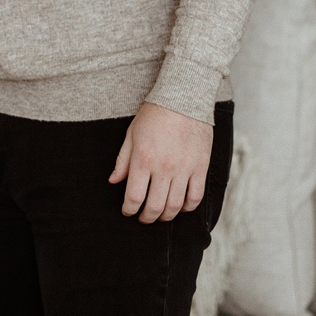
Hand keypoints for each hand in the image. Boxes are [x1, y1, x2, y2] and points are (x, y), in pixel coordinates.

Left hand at [108, 101, 212, 222]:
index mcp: (143, 159)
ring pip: (175, 206)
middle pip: (155, 206)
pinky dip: (188, 207)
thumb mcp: (131, 135)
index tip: (128, 211)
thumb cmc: (154, 115)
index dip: (129, 209)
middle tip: (143, 217)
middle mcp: (164, 167)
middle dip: (147, 217)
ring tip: (161, 215)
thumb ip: (123, 161)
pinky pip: (196, 196)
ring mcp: (184, 169)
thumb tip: (114, 181)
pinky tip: (181, 206)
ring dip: (166, 216)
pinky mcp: (201, 167)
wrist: (184, 97)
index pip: (134, 197)